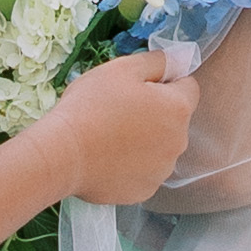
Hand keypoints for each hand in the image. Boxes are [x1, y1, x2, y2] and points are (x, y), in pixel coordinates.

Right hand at [54, 57, 195, 206]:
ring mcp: (162, 170)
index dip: (165, 82)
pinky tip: (108, 158)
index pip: (188, 87)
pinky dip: (132, 165)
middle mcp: (179, 142)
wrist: (62, 154)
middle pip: (174, 120)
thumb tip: (181, 59)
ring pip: (160, 147)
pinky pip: (144, 171)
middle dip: (155, 112)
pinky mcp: (144, 191)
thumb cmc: (91, 106)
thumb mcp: (123, 68)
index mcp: (178, 109)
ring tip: (110, 137)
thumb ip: (158, 61)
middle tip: (118, 111)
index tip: (138, 87)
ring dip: (145, 140)